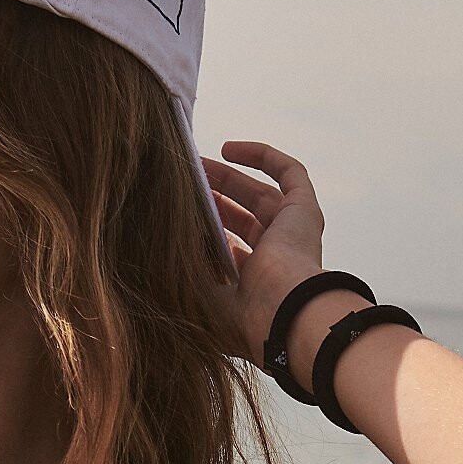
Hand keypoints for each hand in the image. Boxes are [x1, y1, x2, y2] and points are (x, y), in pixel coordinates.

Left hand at [200, 141, 326, 367]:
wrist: (279, 311)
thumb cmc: (238, 315)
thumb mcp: (199, 293)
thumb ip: (182, 268)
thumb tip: (158, 242)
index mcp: (255, 285)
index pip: (229, 251)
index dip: (206, 230)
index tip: (181, 216)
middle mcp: (278, 260)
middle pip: (242, 219)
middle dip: (214, 199)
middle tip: (186, 184)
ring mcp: (294, 234)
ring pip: (259, 194)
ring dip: (228, 178)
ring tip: (197, 165)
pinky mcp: (305, 211)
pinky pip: (288, 173)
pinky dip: (261, 156)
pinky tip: (228, 149)